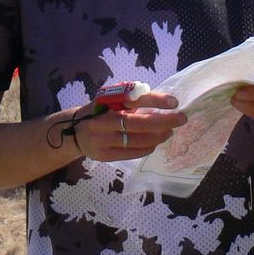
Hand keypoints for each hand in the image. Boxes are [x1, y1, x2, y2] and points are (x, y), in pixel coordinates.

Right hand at [69, 90, 184, 162]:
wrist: (73, 131)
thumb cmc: (98, 112)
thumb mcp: (110, 99)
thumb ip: (130, 99)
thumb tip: (161, 102)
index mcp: (105, 103)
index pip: (134, 99)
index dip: (155, 100)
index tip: (174, 102)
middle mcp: (104, 122)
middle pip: (139, 123)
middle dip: (164, 121)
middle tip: (181, 119)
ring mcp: (104, 141)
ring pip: (138, 140)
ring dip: (158, 136)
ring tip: (169, 131)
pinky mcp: (105, 155)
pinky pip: (132, 153)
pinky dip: (148, 148)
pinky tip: (155, 142)